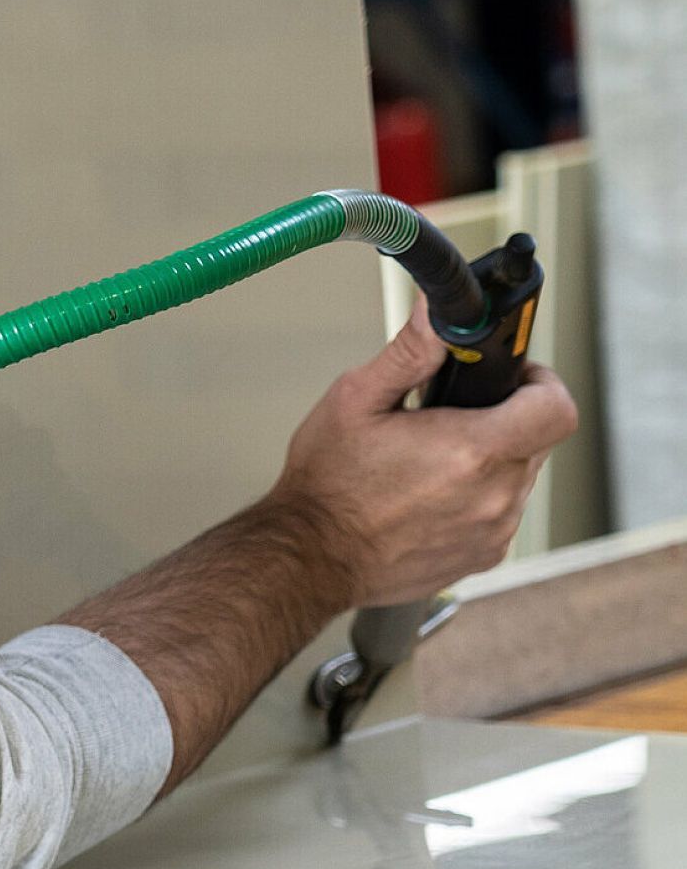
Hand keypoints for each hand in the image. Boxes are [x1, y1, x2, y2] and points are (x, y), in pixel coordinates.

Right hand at [269, 297, 577, 610]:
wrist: (312, 555)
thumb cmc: (328, 486)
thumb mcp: (356, 401)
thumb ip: (410, 352)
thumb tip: (437, 313)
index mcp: (470, 451)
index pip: (556, 408)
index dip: (541, 384)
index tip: (514, 377)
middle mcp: (494, 496)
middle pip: (536, 439)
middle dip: (503, 417)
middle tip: (451, 414)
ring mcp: (492, 531)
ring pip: (518, 477)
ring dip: (489, 460)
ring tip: (431, 458)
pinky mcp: (484, 555)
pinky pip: (500, 512)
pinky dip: (477, 496)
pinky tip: (429, 494)